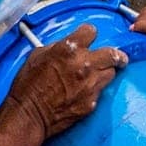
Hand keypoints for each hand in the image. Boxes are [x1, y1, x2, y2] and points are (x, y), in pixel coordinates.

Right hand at [7, 24, 127, 138]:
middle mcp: (83, 65)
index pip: (91, 32)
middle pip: (113, 53)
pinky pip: (101, 91)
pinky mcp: (92, 102)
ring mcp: (90, 84)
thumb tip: (67, 45)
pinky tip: (87, 90)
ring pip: (111, 73)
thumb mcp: (37, 55)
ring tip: (102, 73)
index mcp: (69, 49)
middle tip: (117, 57)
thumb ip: (57, 47)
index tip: (89, 37)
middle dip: (116, 54)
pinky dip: (96, 89)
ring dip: (106, 71)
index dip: (89, 34)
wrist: (29, 113)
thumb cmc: (29, 86)